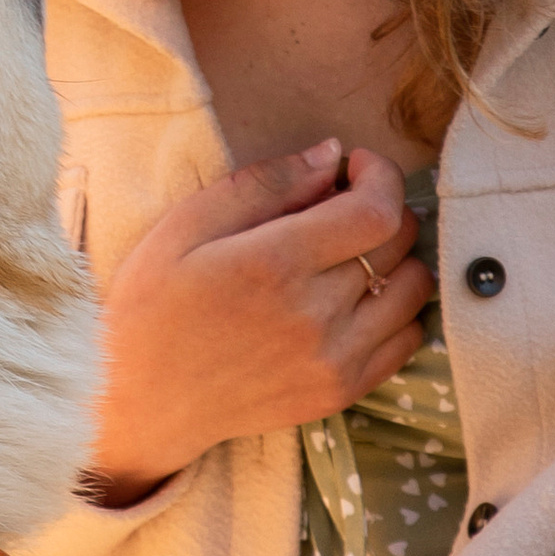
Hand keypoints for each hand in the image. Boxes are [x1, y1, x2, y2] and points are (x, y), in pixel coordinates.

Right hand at [82, 139, 431, 497]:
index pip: (376, 210)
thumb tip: (332, 155)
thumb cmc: (153, 304)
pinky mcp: (339, 392)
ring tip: (353, 252)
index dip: (379, 175)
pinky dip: (398, 309)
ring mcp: (333, 360)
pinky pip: (407, 340)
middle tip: (341, 205)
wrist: (140, 400)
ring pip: (414, 289)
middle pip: (398, 243)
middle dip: (380, 207)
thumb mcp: (186, 225)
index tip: (354, 167)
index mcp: (274, 264)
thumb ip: (263, 184)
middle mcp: (314, 315)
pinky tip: (359, 298)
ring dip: (396, 257)